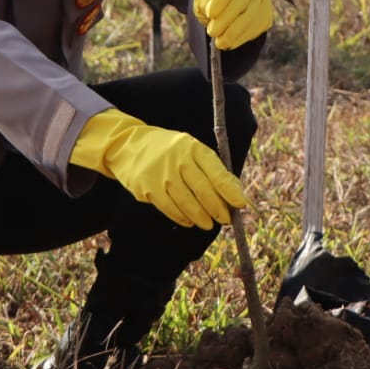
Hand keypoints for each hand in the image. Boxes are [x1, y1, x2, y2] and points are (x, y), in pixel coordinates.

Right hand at [68, 108, 245, 228]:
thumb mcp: (191, 149)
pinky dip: (182, 218)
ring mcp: (161, 175)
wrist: (129, 146)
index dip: (230, 190)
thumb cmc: (169, 150)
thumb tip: (235, 192)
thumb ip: (212, 168)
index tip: (241, 204)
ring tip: (208, 223)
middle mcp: (177, 160)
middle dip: (218, 208)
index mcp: (192, 148)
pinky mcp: (147, 188)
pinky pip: (170, 209)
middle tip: (226, 219)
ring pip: (187, 203)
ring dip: (201, 217)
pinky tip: (190, 221)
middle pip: (203, 190)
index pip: (216, 171)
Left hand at [193, 0, 272, 49]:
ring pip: (253, 14)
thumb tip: (209, 10)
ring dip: (235, 31)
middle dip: (227, 18)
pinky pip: (257, 27)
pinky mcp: (266, 14)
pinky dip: (242, 37)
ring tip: (219, 42)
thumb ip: (204, 2)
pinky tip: (229, 43)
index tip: (209, 13)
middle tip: (211, 32)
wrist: (227, 2)